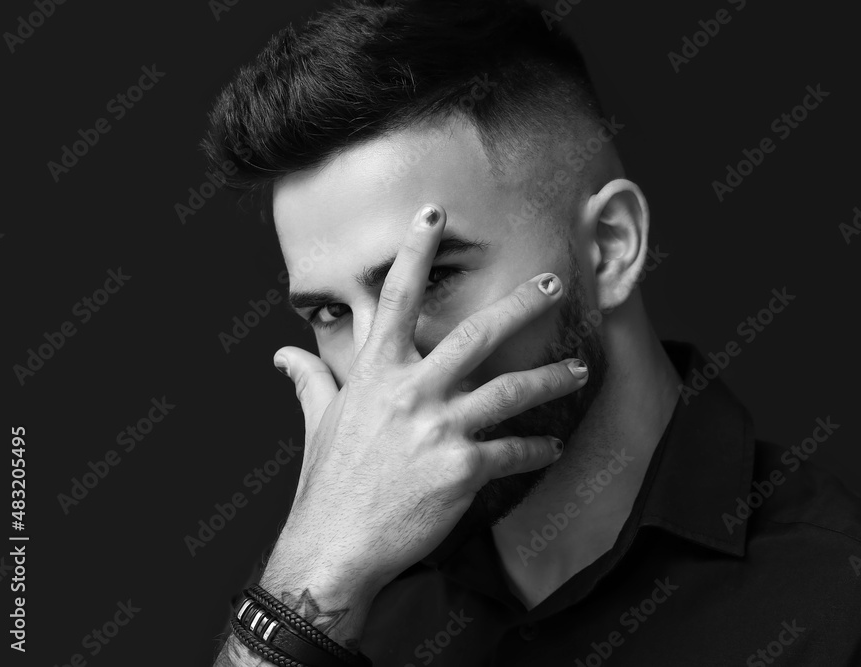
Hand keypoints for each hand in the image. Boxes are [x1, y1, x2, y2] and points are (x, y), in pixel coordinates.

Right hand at [260, 203, 587, 608]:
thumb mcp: (319, 423)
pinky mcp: (462, 469)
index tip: (434, 212)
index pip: (395, 298)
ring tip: (578, 370)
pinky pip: (513, 451)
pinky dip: (538, 449)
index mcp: (376, 373)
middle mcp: (410, 391)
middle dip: (521, 304)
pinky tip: (554, 447)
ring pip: (511, 390)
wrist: (334, 548)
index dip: (415, 251)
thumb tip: (282, 354)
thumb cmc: (327, 484)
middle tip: (553, 284)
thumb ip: (310, 380)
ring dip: (551, 377)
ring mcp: (439, 429)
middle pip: (477, 333)